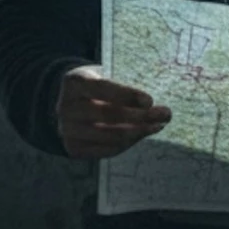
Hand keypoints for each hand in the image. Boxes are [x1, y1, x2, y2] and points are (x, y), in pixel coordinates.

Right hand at [56, 65, 171, 159]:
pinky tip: (142, 134)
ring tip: (157, 126)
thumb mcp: (106, 78)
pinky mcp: (73, 148)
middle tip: (164, 115)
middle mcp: (65, 106)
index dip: (127, 95)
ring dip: (138, 132)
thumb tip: (161, 109)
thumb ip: (127, 89)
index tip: (150, 100)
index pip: (102, 88)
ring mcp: (67, 129)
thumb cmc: (97, 88)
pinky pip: (106, 150)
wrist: (71, 103)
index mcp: (74, 82)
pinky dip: (128, 144)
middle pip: (107, 114)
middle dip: (139, 116)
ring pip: (109, 135)